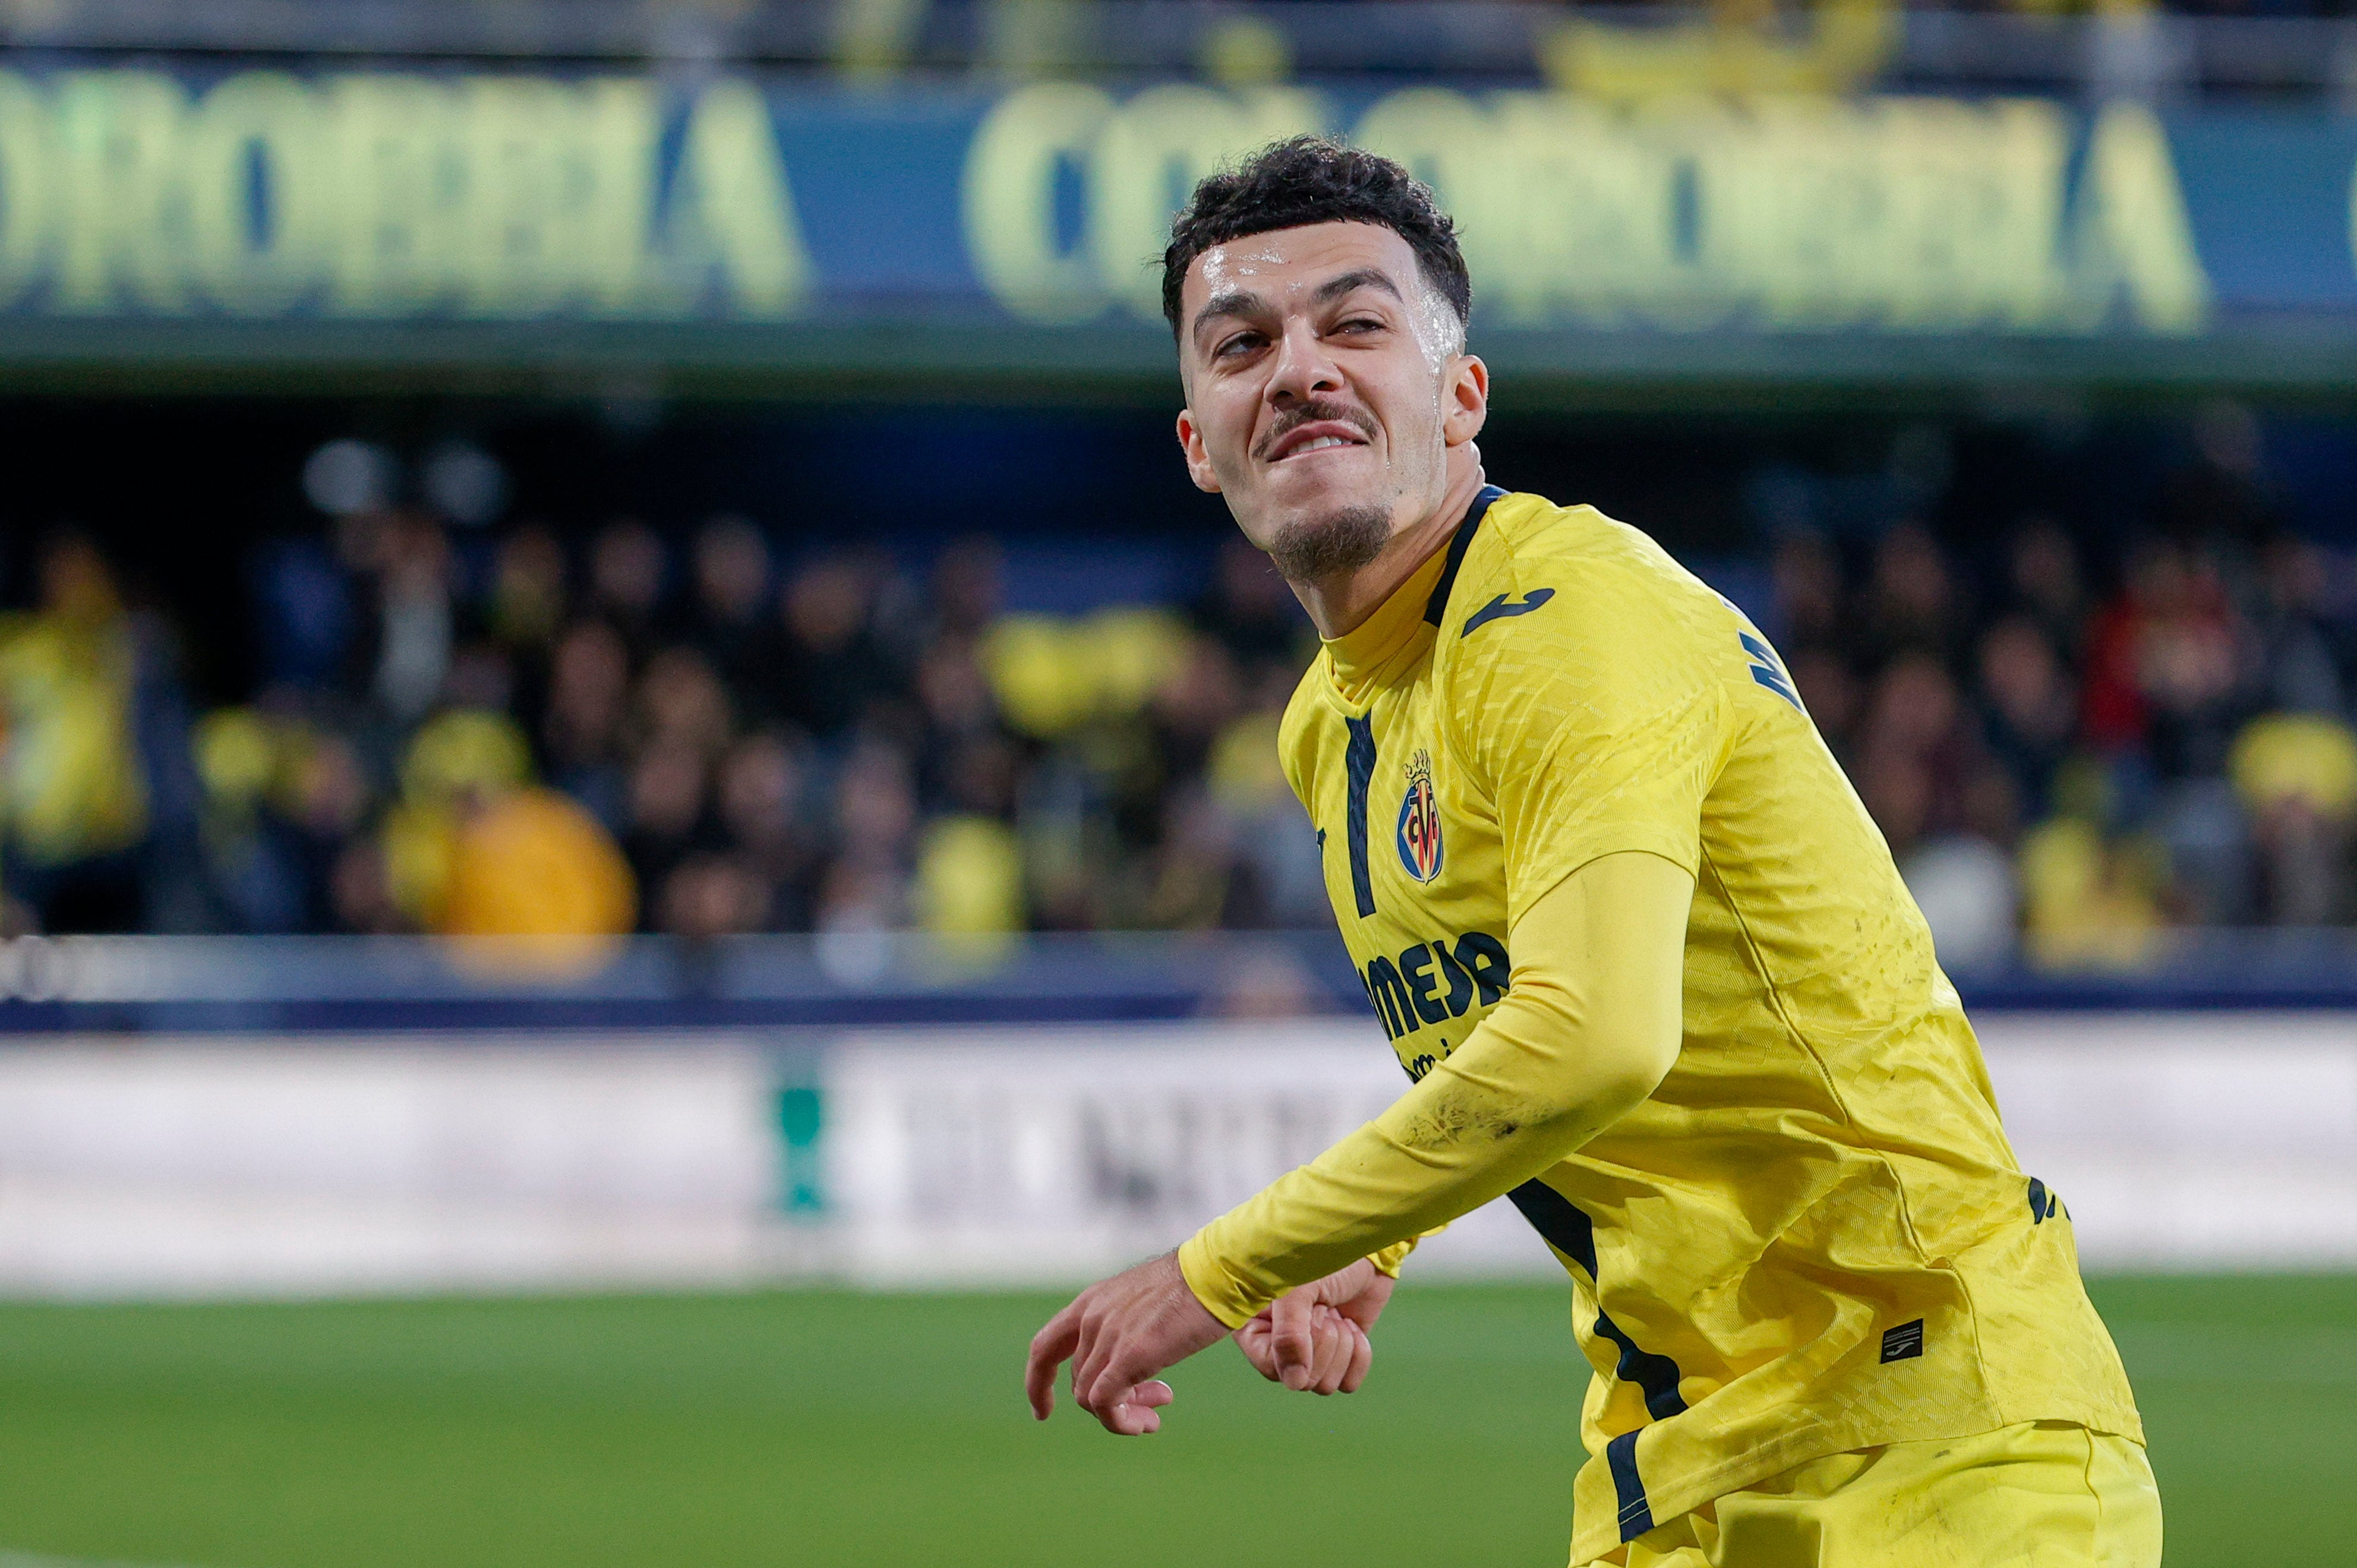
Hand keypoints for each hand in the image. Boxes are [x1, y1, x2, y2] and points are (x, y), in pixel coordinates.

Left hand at [1025, 1251, 1230, 1434]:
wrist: (1216, 1272)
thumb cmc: (1192, 1286)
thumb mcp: (1142, 1303)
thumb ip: (1124, 1328)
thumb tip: (1128, 1368)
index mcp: (1090, 1302)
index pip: (1045, 1347)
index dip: (1038, 1383)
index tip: (1044, 1411)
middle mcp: (1091, 1318)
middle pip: (1078, 1381)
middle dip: (1110, 1402)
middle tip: (1150, 1405)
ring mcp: (1108, 1335)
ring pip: (1090, 1398)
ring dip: (1122, 1415)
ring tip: (1156, 1413)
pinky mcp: (1130, 1354)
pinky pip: (1106, 1403)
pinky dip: (1121, 1421)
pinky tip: (1151, 1419)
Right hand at [1234, 1257, 1394, 1394]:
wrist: (1363, 1248)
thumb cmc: (1320, 1259)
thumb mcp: (1296, 1291)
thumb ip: (1289, 1336)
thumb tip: (1295, 1384)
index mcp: (1256, 1328)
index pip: (1272, 1367)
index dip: (1298, 1348)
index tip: (1310, 1314)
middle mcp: (1279, 1347)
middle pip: (1303, 1380)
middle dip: (1323, 1341)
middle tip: (1324, 1308)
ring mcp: (1311, 1354)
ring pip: (1325, 1385)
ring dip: (1342, 1346)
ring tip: (1337, 1314)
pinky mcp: (1340, 1358)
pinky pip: (1349, 1383)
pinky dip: (1359, 1356)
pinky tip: (1352, 1326)